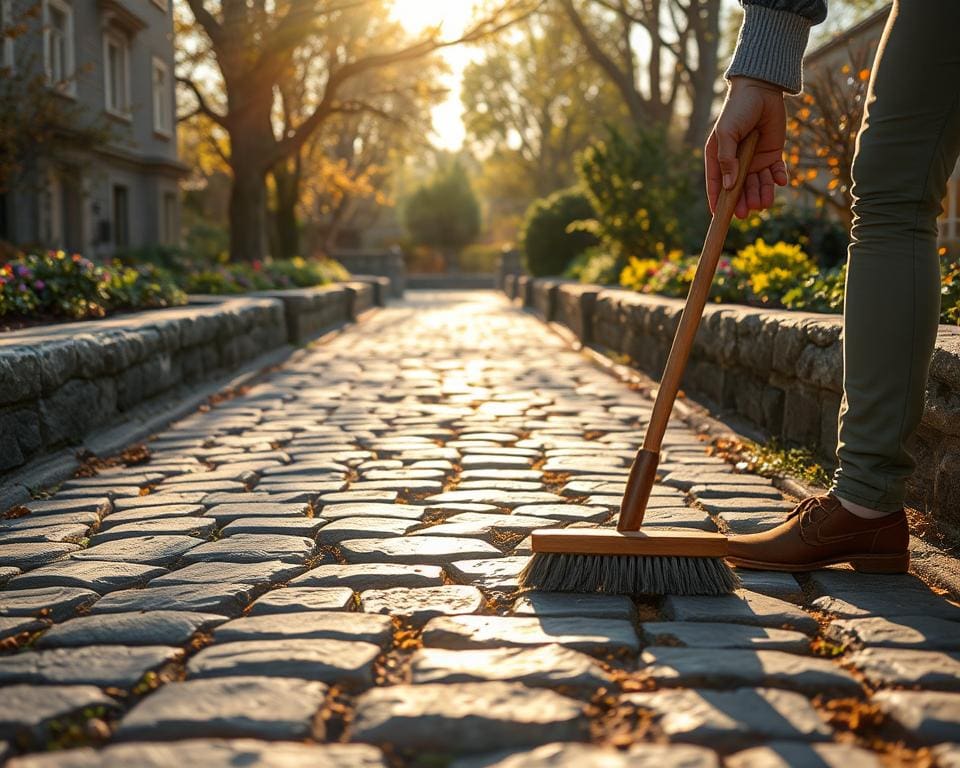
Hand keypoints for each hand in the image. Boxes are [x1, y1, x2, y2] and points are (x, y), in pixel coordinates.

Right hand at [705, 76, 788, 218]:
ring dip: (761, 194)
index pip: (717, 184)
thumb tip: (730, 187)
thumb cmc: (738, 109)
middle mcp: (736, 162)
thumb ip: (727, 159)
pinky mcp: (772, 154)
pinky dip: (778, 178)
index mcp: (719, 157)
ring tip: (764, 203)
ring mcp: (755, 159)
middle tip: (745, 213)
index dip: (717, 200)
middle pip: (739, 188)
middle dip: (742, 201)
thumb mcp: (727, 133)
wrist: (762, 90)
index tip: (719, 216)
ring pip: (758, 184)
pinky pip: (775, 172)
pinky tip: (780, 182)